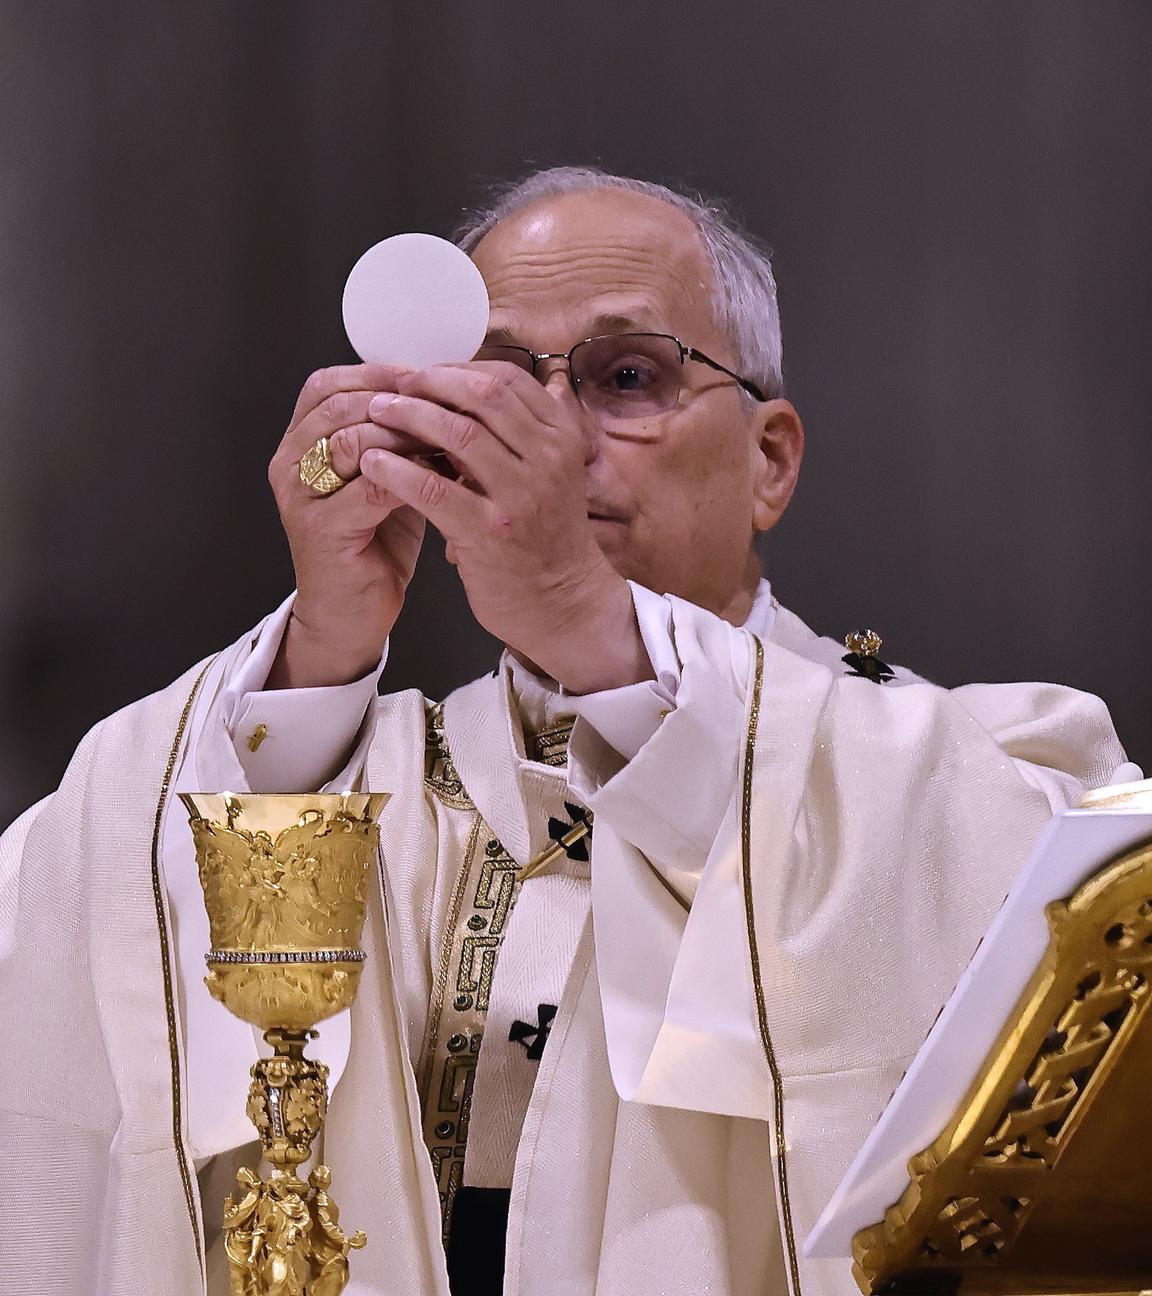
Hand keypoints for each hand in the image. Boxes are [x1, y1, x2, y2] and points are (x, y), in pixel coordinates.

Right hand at [265, 364, 426, 687]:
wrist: (353, 616)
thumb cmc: (374, 545)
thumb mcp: (384, 478)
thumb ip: (396, 438)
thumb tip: (442, 394)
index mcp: (297, 443)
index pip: (327, 385)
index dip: (378, 373)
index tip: (428, 376)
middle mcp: (288, 464)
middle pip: (340, 404)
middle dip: (399, 400)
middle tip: (447, 405)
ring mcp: (299, 496)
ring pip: (352, 439)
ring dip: (407, 435)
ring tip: (449, 439)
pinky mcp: (320, 529)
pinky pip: (370, 486)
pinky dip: (411, 476)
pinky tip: (442, 477)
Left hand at [357, 362, 652, 692]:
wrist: (563, 601)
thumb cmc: (544, 535)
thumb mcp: (548, 473)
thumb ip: (519, 432)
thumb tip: (468, 386)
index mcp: (561, 437)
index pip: (506, 379)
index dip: (457, 369)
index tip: (423, 373)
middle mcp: (548, 459)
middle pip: (484, 394)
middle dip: (431, 383)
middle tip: (394, 386)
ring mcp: (522, 496)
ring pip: (458, 433)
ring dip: (409, 417)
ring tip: (376, 414)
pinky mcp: (489, 532)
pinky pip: (434, 488)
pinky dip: (397, 470)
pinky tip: (372, 464)